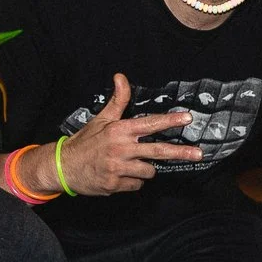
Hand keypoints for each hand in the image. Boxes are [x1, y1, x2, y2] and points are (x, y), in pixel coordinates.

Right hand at [56, 73, 203, 194]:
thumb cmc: (85, 142)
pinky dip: (133, 182)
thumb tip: (121, 77)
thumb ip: (118, 101)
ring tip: (129, 164)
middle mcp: (121, 148)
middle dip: (181, 152)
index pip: (150, 124)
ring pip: (149, 171)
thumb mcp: (101, 119)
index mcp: (119, 130)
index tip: (187, 118)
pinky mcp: (115, 184)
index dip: (170, 121)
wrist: (63, 166)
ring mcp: (118, 168)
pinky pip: (137, 185)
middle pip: (158, 151)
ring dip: (144, 169)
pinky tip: (121, 175)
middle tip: (199, 153)